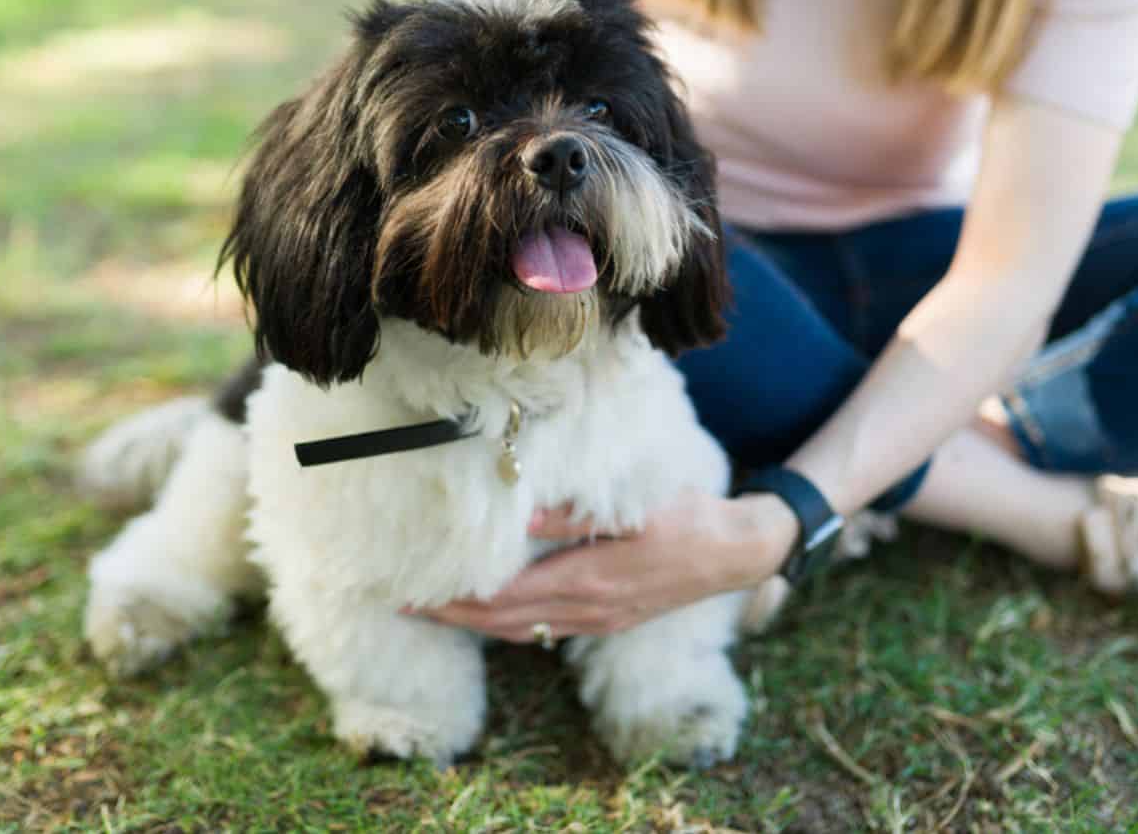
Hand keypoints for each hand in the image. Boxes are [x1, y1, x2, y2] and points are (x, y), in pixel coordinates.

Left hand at [412, 489, 797, 642]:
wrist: (735, 551)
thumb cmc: (684, 516)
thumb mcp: (629, 506)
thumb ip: (570, 514)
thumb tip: (514, 513)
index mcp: (588, 582)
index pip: (502, 600)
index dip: (453, 600)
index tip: (412, 591)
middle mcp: (587, 610)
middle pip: (501, 622)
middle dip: (449, 615)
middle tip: (402, 603)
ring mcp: (598, 620)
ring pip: (520, 631)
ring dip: (474, 622)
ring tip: (434, 609)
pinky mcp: (607, 620)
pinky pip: (544, 630)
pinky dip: (508, 623)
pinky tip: (490, 611)